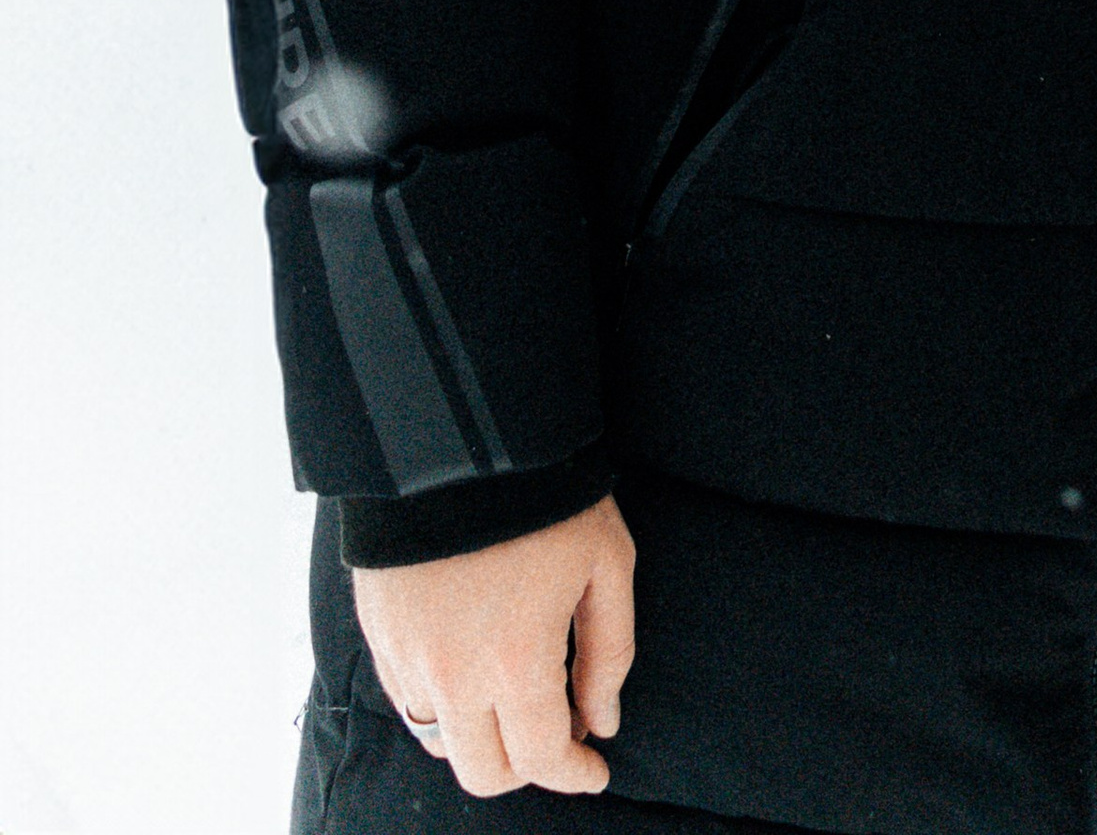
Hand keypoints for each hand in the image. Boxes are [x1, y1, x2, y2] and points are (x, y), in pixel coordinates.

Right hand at [352, 496, 633, 799]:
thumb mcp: (606, 563)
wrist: (462, 433)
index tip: (594, 771)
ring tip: (513, 697)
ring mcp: (407, 656)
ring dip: (481, 737)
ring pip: (440, 743)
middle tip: (556, 735)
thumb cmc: (548, 493)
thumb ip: (609, 653)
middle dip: (527, 768)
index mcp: (515, 663)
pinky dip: (442, 704)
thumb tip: (602, 722)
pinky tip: (472, 668)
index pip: (542, 759)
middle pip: (484, 773)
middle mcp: (453, 675)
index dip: (574, 774)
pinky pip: (407, 699)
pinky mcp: (377, 633)